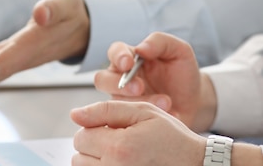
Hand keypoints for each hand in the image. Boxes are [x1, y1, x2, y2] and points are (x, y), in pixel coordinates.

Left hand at [71, 101, 205, 165]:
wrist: (196, 165)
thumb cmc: (172, 139)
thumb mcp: (143, 113)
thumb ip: (105, 110)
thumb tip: (75, 114)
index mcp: (119, 147)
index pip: (80, 136)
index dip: (95, 129)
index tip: (114, 130)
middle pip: (78, 155)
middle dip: (94, 146)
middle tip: (120, 144)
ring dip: (96, 161)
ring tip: (121, 156)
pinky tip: (120, 163)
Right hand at [94, 32, 216, 131]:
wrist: (194, 101)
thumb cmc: (182, 72)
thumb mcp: (179, 50)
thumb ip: (160, 42)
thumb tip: (141, 49)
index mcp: (130, 57)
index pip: (114, 52)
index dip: (118, 57)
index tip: (128, 64)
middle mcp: (120, 78)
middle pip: (102, 79)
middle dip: (119, 84)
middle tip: (139, 88)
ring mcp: (123, 99)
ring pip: (116, 102)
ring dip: (140, 102)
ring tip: (166, 102)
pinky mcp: (129, 117)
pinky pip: (128, 120)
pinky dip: (150, 118)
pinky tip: (170, 114)